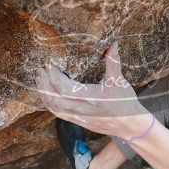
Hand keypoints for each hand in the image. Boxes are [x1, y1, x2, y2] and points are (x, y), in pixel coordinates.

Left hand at [36, 43, 150, 137]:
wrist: (128, 125)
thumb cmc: (125, 101)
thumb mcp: (119, 80)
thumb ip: (113, 61)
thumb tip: (113, 43)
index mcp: (92, 98)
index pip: (65, 89)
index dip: (54, 77)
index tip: (50, 65)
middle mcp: (83, 109)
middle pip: (55, 99)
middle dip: (44, 84)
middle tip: (40, 70)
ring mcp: (78, 117)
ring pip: (53, 108)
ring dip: (43, 93)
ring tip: (39, 79)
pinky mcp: (76, 121)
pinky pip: (57, 113)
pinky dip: (48, 103)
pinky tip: (45, 93)